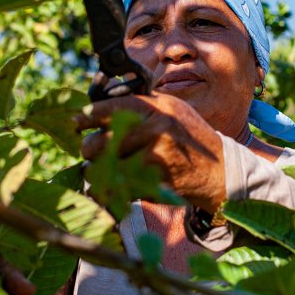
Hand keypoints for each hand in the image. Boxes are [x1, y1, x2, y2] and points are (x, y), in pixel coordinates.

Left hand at [74, 93, 225, 212]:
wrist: (218, 170)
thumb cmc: (188, 136)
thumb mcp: (170, 109)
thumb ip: (140, 104)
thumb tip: (101, 104)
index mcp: (155, 108)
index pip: (107, 109)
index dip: (85, 117)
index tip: (76, 123)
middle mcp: (153, 130)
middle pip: (96, 143)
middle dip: (90, 149)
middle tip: (92, 150)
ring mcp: (154, 159)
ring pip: (102, 169)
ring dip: (97, 171)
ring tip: (104, 168)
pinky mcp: (153, 185)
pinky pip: (116, 188)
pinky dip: (111, 189)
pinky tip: (116, 184)